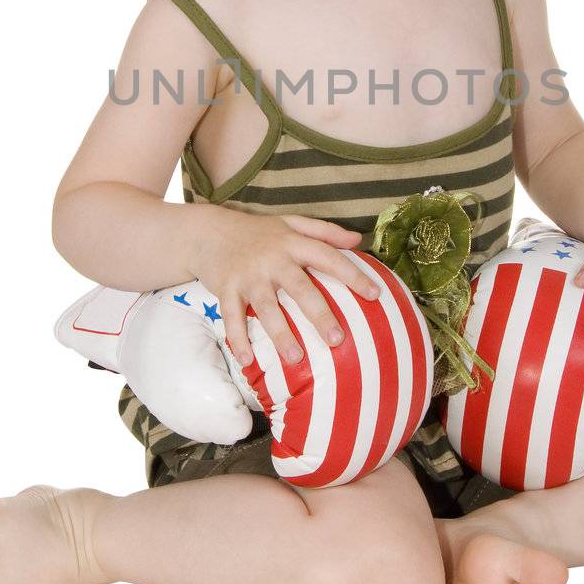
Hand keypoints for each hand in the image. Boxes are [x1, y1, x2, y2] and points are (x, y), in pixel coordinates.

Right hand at [195, 211, 380, 368]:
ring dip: (280, 334)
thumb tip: (358, 241)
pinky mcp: (225, 289)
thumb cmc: (257, 232)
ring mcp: (248, 275)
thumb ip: (325, 231)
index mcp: (292, 243)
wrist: (208, 231)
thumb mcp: (291, 223)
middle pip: (300, 288)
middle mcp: (272, 259)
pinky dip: (237, 339)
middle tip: (337, 340)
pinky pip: (232, 317)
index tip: (375, 295)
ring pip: (267, 307)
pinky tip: (247, 360)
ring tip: (295, 357)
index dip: (353, 275)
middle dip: (319, 314)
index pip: (328, 257)